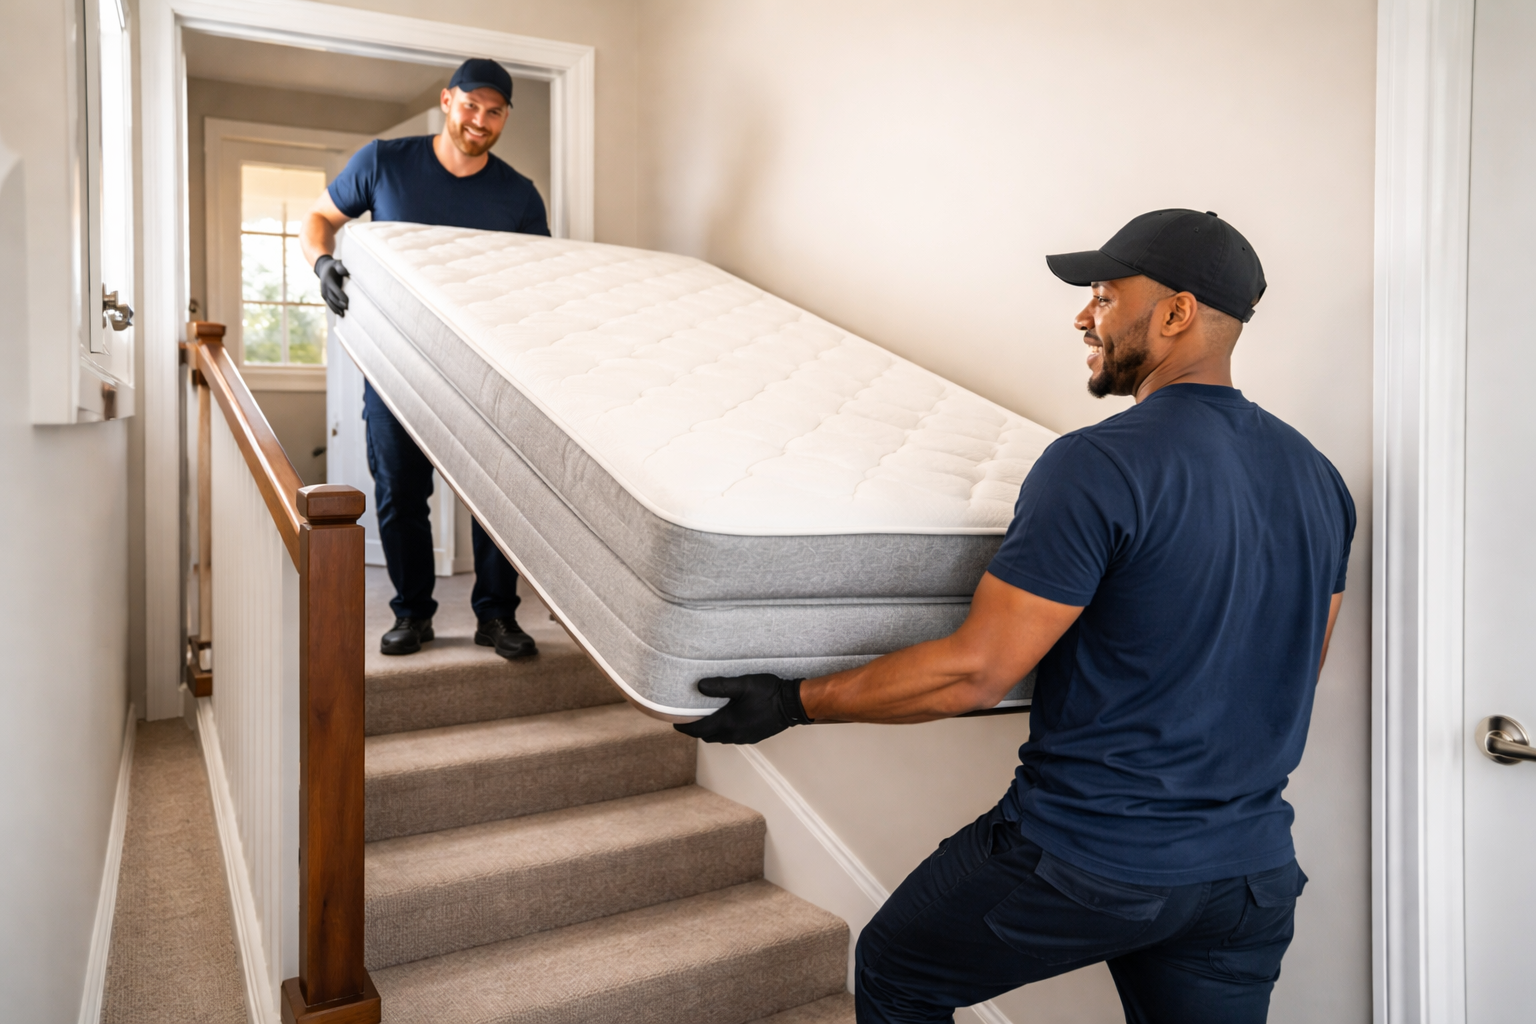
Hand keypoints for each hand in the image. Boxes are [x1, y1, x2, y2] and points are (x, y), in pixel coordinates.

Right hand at [315, 254, 348, 315]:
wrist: (324, 268)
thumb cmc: (334, 266)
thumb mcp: (337, 264)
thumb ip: (341, 267)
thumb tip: (346, 271)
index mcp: (328, 280)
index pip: (335, 290)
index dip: (341, 297)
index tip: (348, 302)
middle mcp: (324, 287)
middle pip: (332, 298)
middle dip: (339, 304)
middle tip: (347, 308)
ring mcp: (323, 292)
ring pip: (330, 302)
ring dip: (336, 309)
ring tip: (343, 315)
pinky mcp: (324, 295)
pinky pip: (329, 303)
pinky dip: (334, 309)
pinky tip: (340, 314)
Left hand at [674, 674, 810, 743]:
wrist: (793, 704)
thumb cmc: (768, 693)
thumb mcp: (743, 684)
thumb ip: (720, 686)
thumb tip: (698, 686)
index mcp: (728, 723)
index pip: (699, 730)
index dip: (685, 727)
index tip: (675, 722)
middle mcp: (734, 734)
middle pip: (708, 736)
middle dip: (697, 730)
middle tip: (691, 717)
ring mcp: (745, 737)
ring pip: (720, 738)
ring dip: (711, 730)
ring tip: (707, 717)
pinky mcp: (754, 736)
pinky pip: (732, 737)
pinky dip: (724, 730)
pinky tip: (728, 718)